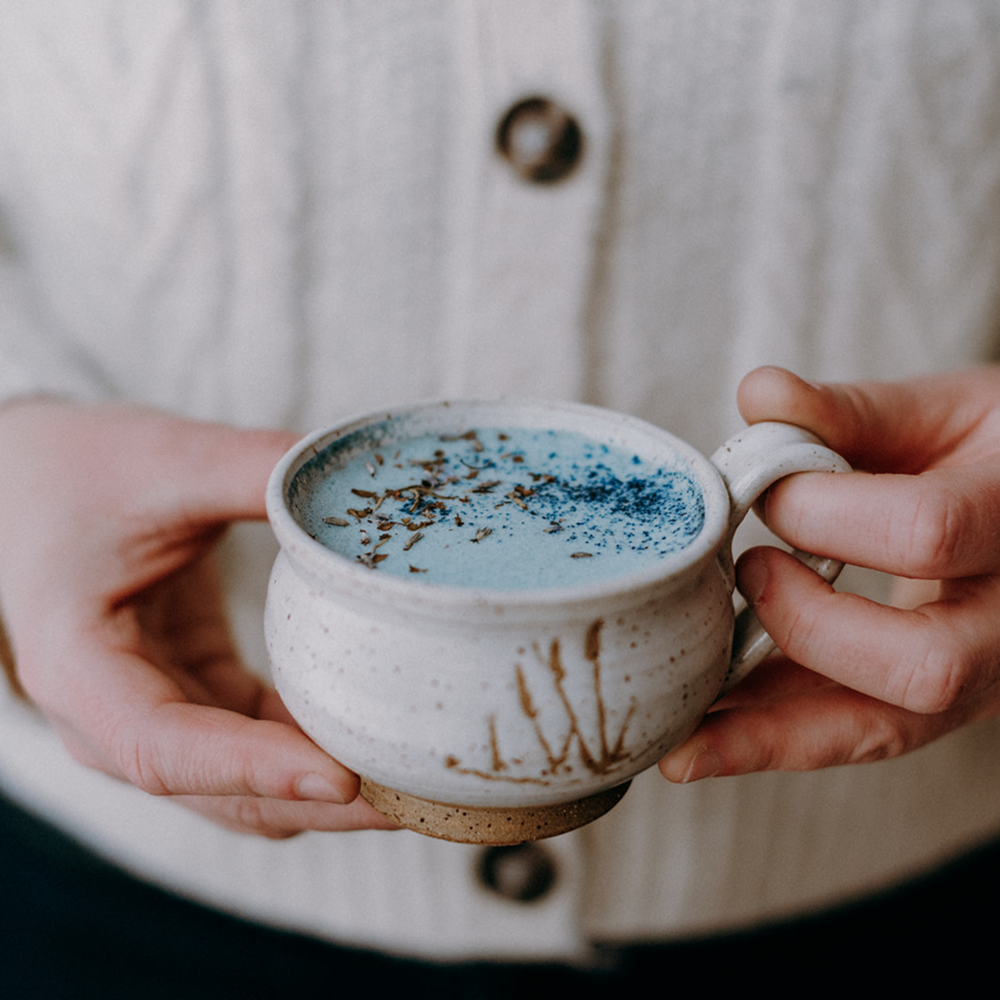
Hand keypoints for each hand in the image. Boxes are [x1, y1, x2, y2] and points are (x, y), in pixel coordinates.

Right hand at [0, 398, 395, 835]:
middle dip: (321, 802)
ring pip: (248, 787)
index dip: (253, 769)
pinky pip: (261, 745)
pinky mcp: (197, 696)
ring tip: (421, 777)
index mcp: (79, 667)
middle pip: (222, 791)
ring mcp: (158, 715)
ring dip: (329, 791)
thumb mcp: (164, 459)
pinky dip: (316, 750)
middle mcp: (111, 717)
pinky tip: (380, 734)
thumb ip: (256, 467)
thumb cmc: (80, 472)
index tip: (342, 778)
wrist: (36, 482)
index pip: (163, 748)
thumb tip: (364, 480)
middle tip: (421, 793)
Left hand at [659, 365, 999, 781]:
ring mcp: (982, 674)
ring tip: (677, 739)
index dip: (825, 511)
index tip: (767, 487)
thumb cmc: (990, 451)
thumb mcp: (945, 411)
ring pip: (885, 728)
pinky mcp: (937, 704)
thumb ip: (854, 409)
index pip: (926, 531)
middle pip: (926, 666)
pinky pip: (856, 735)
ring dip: (766, 734)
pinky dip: (774, 741)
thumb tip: (759, 393)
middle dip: (808, 624)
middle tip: (747, 570)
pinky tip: (701, 743)